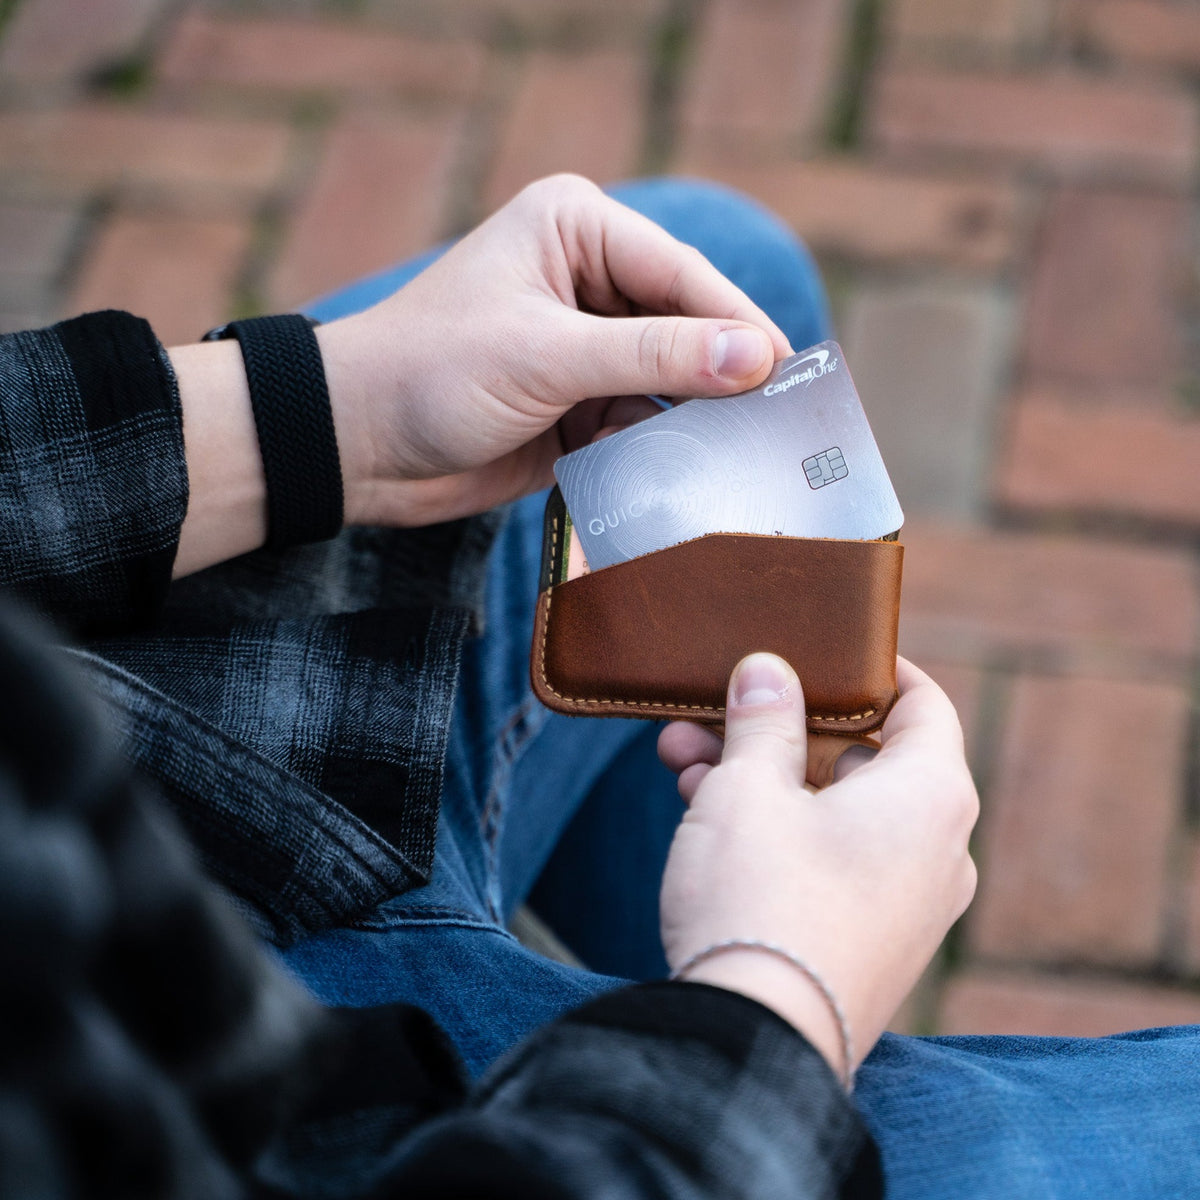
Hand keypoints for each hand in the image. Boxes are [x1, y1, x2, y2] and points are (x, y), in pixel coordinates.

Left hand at [317, 174, 791, 527]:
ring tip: (742, 452)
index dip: (737, 323)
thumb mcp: (546, 355)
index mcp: (576, 228)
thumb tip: (754, 356)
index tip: (788, 372)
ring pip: (668, 379)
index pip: (681, 273)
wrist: (357, 447)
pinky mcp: (578, 403)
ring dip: (693, 417)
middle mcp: (587, 278)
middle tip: (780, 419)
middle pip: (685, 325)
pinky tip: (685, 471)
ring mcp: (585, 345)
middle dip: (722, 374)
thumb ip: (653, 357)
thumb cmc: (430, 372)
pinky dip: (659, 446)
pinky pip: (641, 421)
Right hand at [657, 654, 977, 1076]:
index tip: (820, 652)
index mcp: (931, 795)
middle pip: (863, 757)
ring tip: (685, 763)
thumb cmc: (760, 899)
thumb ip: (764, 718)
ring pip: (837, 811)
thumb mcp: (750, 787)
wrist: (756, 1042)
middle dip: (778, 730)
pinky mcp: (875, 945)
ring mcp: (911, 905)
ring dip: (765, 780)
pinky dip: (782, 832)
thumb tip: (769, 670)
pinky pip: (834, 862)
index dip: (870, 669)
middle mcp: (940, 849)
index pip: (923, 702)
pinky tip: (708, 818)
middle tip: (712, 714)